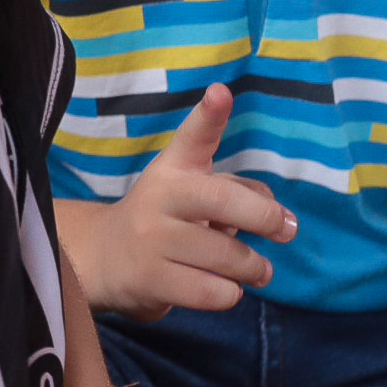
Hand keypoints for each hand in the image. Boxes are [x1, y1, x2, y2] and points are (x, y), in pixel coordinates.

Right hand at [76, 85, 295, 320]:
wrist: (102, 259)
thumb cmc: (165, 222)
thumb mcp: (192, 196)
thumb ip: (237, 194)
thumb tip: (283, 218)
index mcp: (172, 170)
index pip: (192, 138)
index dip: (208, 115)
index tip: (220, 92)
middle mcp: (159, 198)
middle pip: (223, 201)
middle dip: (265, 217)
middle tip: (284, 230)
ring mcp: (151, 239)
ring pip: (230, 256)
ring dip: (255, 268)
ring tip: (253, 270)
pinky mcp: (150, 279)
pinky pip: (216, 292)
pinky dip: (230, 294)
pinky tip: (219, 287)